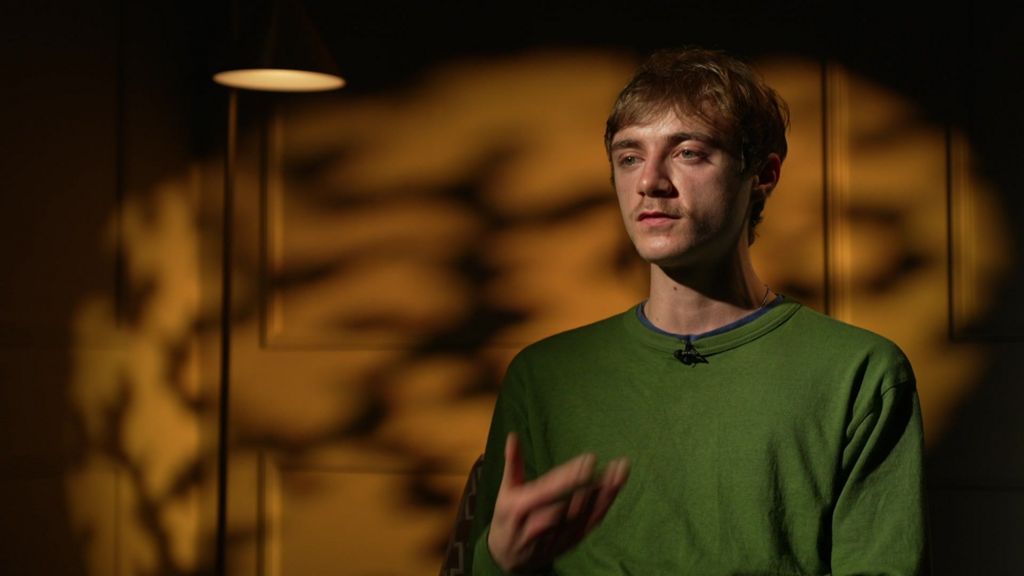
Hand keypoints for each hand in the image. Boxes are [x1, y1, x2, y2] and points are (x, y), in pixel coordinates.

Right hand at [487, 433, 629, 572]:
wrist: (509, 559)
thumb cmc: (507, 518)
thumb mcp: (505, 491)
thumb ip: (512, 463)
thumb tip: (513, 435)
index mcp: (519, 508)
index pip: (546, 491)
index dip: (568, 477)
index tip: (589, 459)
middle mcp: (537, 526)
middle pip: (568, 507)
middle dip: (590, 486)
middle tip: (611, 467)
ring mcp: (555, 537)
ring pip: (582, 517)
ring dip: (603, 496)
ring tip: (619, 474)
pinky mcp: (569, 543)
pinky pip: (589, 525)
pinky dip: (603, 507)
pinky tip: (615, 488)